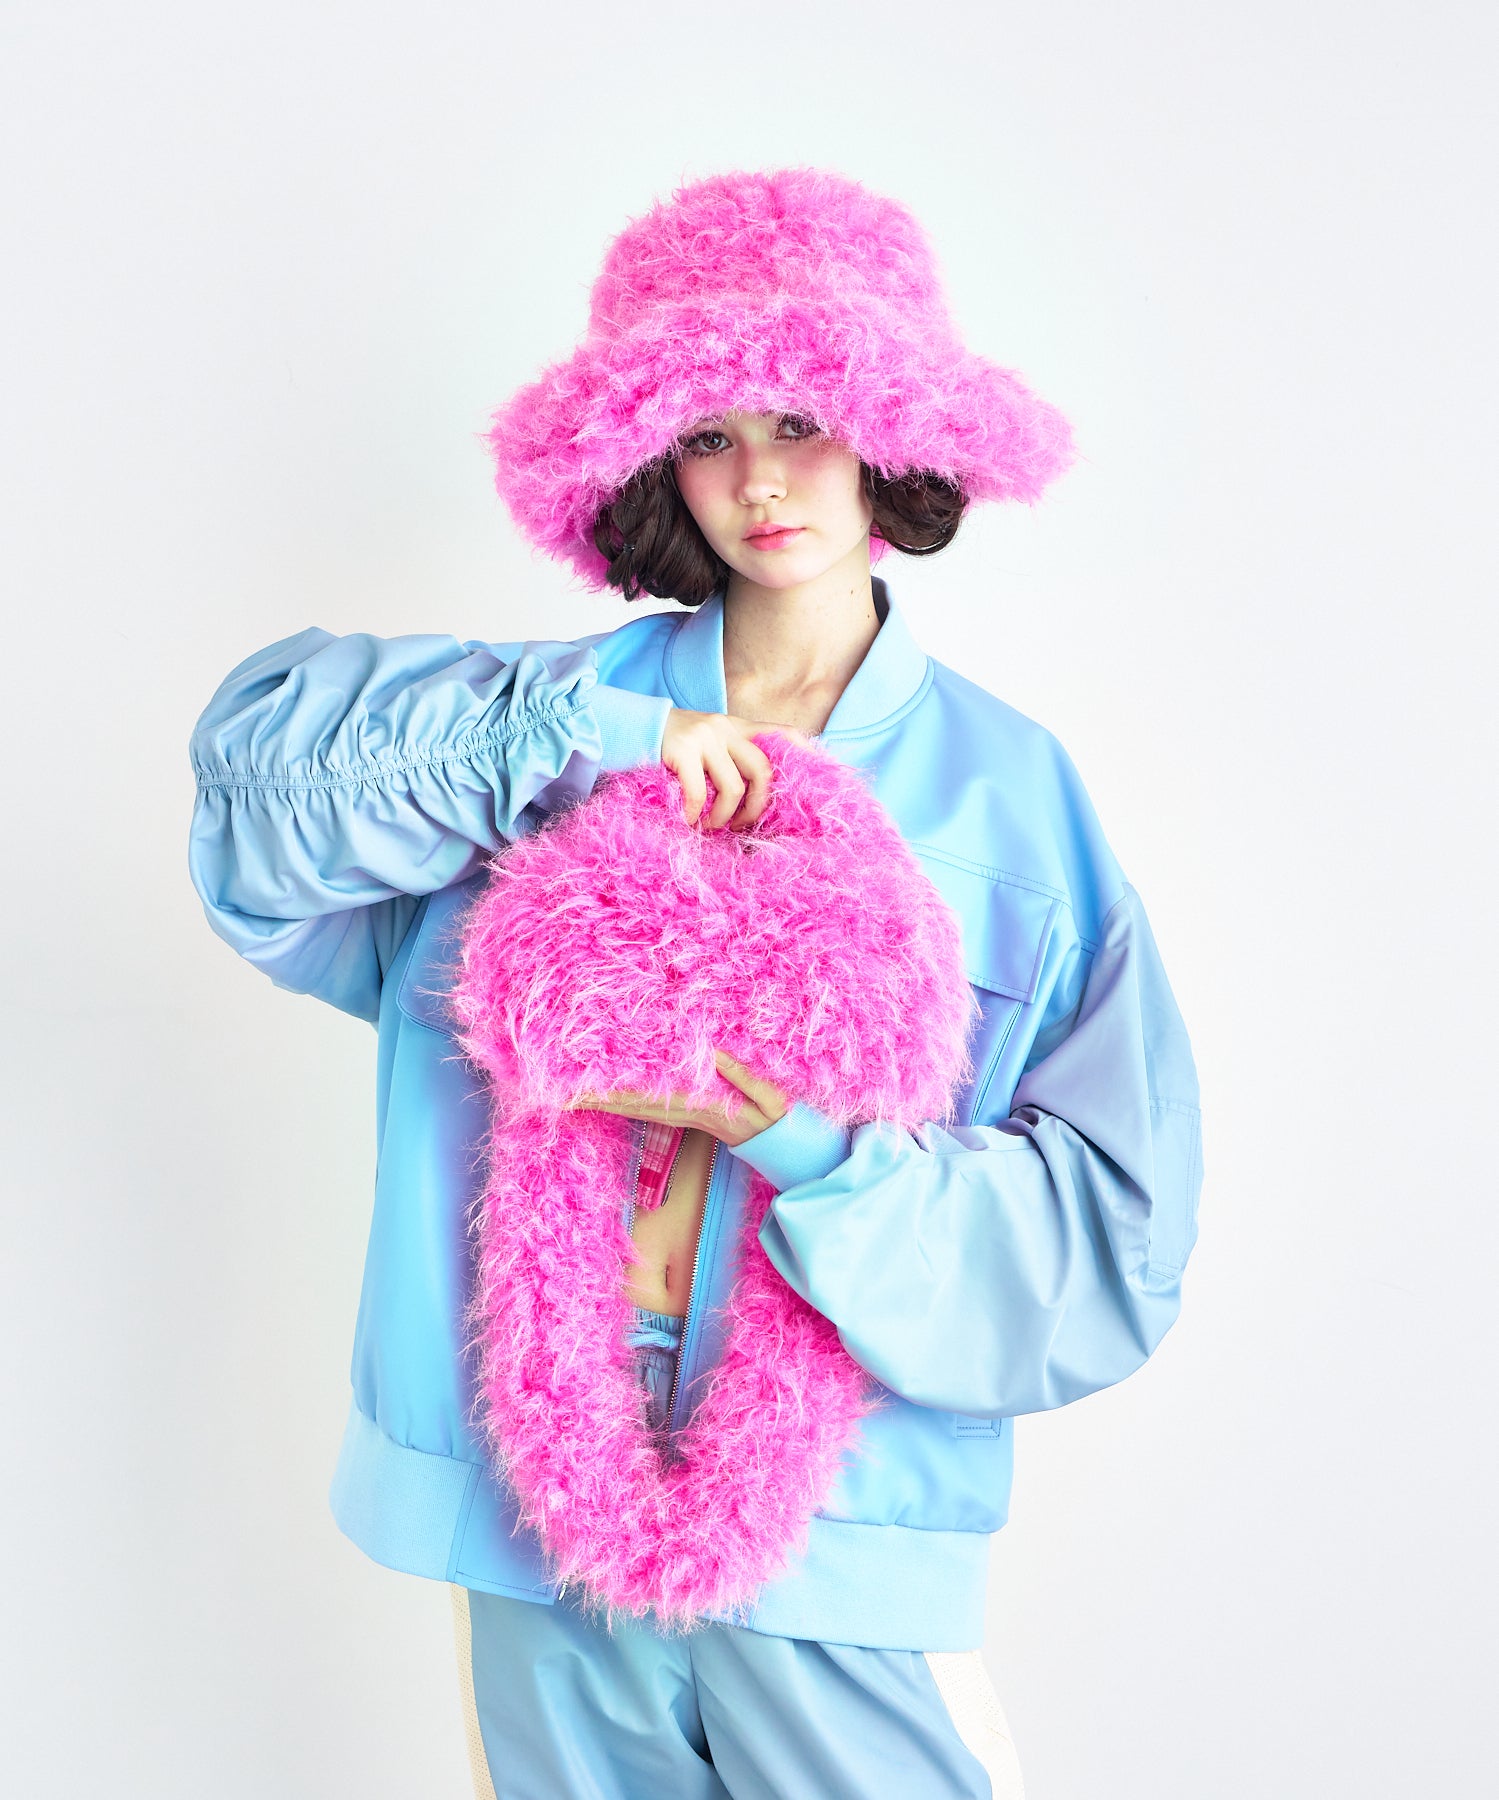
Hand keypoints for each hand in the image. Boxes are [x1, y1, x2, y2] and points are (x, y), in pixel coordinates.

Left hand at [565, 1048, 790, 1147]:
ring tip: (575, 1093)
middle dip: (596, 1099)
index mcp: (701, 1106)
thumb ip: (744, 1076)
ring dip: (607, 1102)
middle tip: (558, 1091)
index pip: (648, 1099)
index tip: (580, 1088)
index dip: (613, 1093)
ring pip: (639, 1109)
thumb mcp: (772, 1098)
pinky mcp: (693, 1113)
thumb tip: (714, 1053)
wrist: (789, 1147)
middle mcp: (688, 1112)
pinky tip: (614, 1093)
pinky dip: (629, 1100)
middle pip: (633, 1106)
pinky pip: (653, 1108)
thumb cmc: (782, 1120)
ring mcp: (688, 1115)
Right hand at [660, 709, 811, 829]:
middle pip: (763, 769)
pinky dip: (695, 814)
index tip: (818, 773)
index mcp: (735, 727)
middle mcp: (724, 728)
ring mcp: (703, 737)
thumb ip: (729, 759)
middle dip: (757, 805)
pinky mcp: (681, 749)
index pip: (779, 732)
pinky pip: (698, 792)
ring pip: (733, 787)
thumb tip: (751, 800)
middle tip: (740, 825)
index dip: (803, 751)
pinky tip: (686, 821)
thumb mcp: (705, 744)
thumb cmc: (670, 749)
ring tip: (708, 827)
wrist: (625, 727)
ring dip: (723, 817)